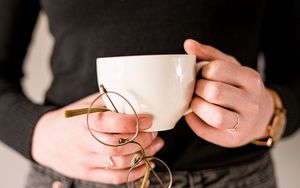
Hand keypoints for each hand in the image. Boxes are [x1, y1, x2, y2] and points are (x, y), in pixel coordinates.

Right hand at [31, 93, 163, 183]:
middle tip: (154, 133)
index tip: (148, 119)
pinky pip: (114, 178)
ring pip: (120, 163)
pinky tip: (146, 164)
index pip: (112, 123)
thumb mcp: (85, 105)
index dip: (134, 122)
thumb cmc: (69, 120)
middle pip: (119, 146)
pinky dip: (134, 172)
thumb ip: (108, 103)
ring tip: (155, 145)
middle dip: (143, 139)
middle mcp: (84, 142)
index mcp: (84, 121)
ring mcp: (86, 161)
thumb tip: (135, 102)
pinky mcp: (88, 173)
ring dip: (143, 155)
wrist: (45, 139)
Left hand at [183, 39, 273, 146]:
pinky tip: (196, 114)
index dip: (202, 71)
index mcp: (250, 78)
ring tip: (196, 102)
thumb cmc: (239, 88)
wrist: (260, 116)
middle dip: (198, 89)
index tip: (202, 74)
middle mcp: (251, 101)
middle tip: (197, 89)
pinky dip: (194, 122)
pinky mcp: (233, 139)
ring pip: (215, 115)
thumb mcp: (230, 67)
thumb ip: (209, 55)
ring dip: (197, 107)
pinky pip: (206, 131)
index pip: (217, 69)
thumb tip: (188, 44)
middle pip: (214, 92)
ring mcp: (244, 123)